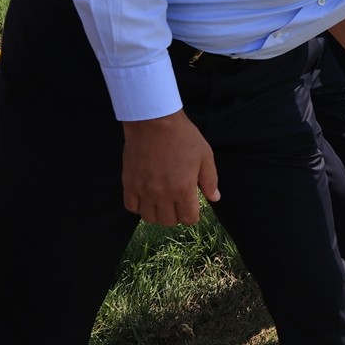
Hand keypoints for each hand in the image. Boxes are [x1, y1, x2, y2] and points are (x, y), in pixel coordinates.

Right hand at [122, 110, 219, 225]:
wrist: (154, 122)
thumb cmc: (183, 137)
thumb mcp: (205, 156)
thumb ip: (210, 180)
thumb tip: (215, 198)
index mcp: (184, 189)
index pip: (188, 218)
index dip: (192, 216)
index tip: (192, 209)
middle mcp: (163, 194)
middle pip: (168, 221)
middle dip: (176, 216)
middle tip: (178, 204)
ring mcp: (144, 190)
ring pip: (149, 218)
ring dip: (158, 213)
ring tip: (163, 202)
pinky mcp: (129, 184)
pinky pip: (131, 207)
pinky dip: (140, 207)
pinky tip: (147, 197)